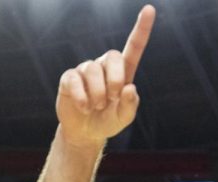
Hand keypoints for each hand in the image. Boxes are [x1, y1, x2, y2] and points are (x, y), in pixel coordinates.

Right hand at [56, 5, 154, 147]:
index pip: (133, 46)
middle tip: (112, 98)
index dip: (141, 29)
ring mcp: (85, 71)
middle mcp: (104, 66)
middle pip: (112, 56)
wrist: (85, 133)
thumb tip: (129, 88)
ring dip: (97, 94)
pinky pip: (75, 80)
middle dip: (115, 79)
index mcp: (123, 72)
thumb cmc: (107, 121)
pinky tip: (84, 108)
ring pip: (93, 70)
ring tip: (96, 107)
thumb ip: (130, 105)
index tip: (149, 10)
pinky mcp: (69, 79)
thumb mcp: (124, 118)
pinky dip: (81, 96)